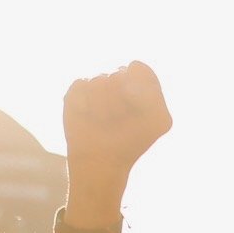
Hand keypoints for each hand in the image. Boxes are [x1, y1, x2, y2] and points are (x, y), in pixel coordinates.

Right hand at [60, 63, 170, 227]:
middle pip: (119, 75)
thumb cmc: (130, 142)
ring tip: (103, 123)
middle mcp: (116, 80)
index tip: (137, 113)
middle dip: (120, 101)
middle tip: (119, 122)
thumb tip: (128, 68)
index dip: (137, 92)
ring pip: (100, 82)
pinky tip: (87, 119)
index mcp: (137, 83)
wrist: (101, 164)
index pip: (138, 70)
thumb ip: (154, 88)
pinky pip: (82, 87)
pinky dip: (85, 105)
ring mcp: (94, 86)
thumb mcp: (158, 119)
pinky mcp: (75, 93)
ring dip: (103, 107)